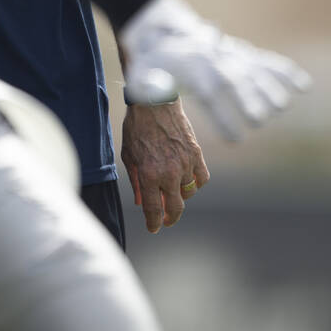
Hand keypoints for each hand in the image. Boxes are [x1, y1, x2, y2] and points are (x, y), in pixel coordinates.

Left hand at [119, 0, 311, 140]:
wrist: (161, 31)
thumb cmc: (150, 62)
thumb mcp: (140, 73)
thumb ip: (147, 85)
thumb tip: (157, 89)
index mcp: (190, 69)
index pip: (209, 94)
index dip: (223, 116)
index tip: (235, 139)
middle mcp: (213, 60)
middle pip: (234, 80)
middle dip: (248, 99)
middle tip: (259, 120)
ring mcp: (229, 55)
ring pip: (253, 69)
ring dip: (270, 86)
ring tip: (281, 106)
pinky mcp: (239, 53)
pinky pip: (264, 60)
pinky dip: (284, 71)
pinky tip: (303, 85)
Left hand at [120, 100, 208, 232]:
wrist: (154, 102)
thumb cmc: (136, 127)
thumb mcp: (128, 155)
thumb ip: (135, 181)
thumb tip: (140, 202)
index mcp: (148, 174)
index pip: (154, 209)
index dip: (154, 223)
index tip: (153, 228)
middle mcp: (169, 172)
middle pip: (175, 208)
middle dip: (169, 218)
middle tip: (165, 220)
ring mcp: (185, 164)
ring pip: (188, 193)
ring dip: (180, 196)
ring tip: (171, 191)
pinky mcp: (197, 154)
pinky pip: (201, 178)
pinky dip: (195, 183)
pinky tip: (187, 180)